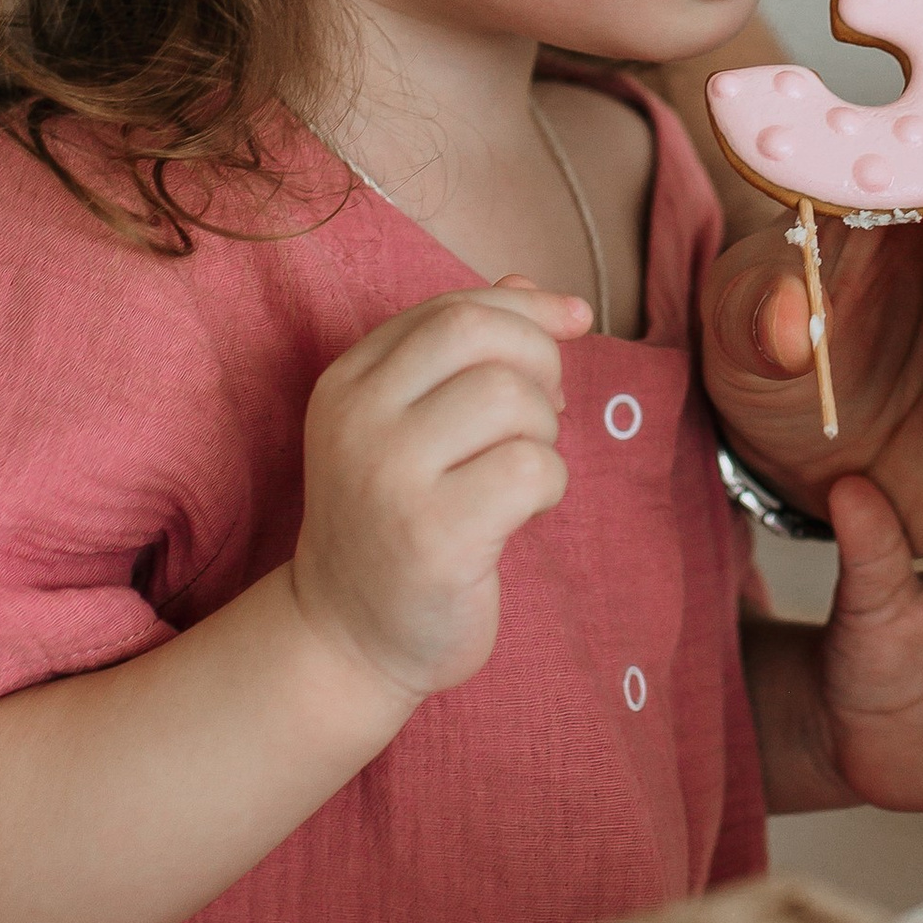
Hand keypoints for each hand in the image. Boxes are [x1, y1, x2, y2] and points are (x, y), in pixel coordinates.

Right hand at [288, 284, 583, 710]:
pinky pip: (531, 469)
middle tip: (544, 415)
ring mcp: (389, 477)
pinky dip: (551, 485)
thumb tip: (529, 285)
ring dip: (545, 434)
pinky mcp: (433, 536)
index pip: (452, 309)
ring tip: (521, 474)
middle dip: (540, 362)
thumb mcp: (410, 426)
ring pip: (512, 398)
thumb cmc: (397, 522)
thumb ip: (459, 355)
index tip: (574, 323)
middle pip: (480, 333)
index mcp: (348, 381)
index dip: (527, 309)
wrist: (347, 638)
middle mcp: (357, 419)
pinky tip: (523, 514)